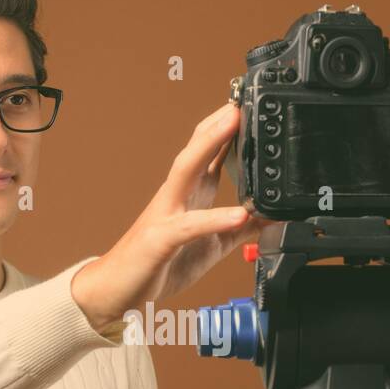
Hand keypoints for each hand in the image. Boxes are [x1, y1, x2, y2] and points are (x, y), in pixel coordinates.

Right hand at [71, 101, 272, 329]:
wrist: (117, 291)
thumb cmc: (160, 264)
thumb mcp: (212, 245)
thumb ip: (240, 229)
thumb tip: (272, 216)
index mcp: (190, 194)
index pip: (210, 150)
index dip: (230, 127)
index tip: (253, 104)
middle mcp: (176, 196)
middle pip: (197, 147)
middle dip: (219, 121)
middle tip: (244, 97)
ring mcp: (166, 214)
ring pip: (186, 169)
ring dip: (211, 144)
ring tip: (236, 126)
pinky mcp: (161, 240)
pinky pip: (190, 225)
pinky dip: (215, 218)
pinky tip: (238, 214)